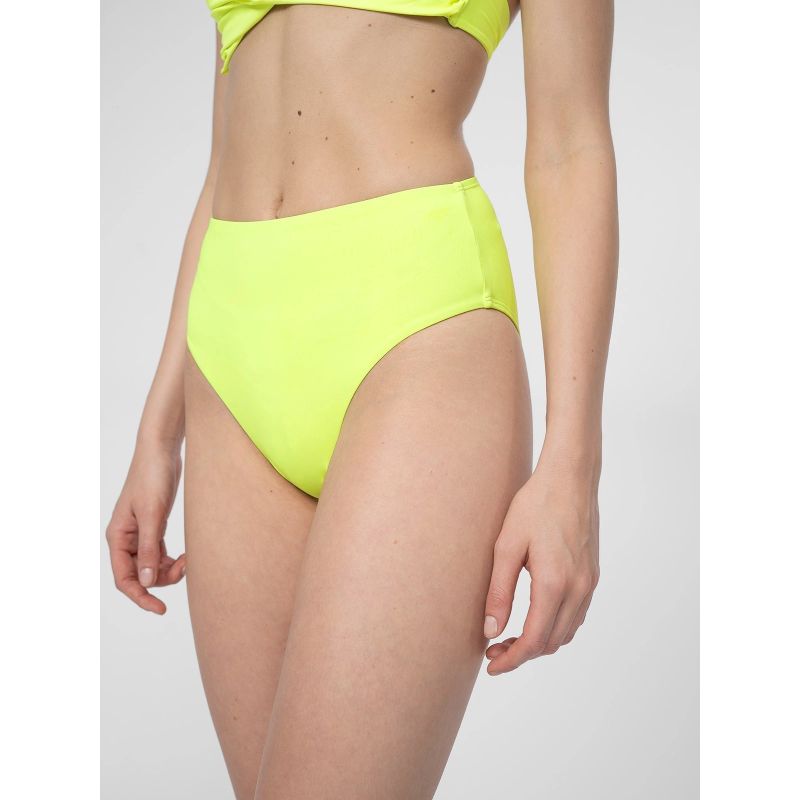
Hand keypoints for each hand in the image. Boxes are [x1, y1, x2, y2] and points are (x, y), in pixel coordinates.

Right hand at [105, 438, 185, 613]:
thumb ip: (149, 548)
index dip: (140, 597)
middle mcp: (125, 538)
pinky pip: (159, 554)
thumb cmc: (153, 478)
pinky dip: (172, 559)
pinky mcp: (154, 526)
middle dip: (161, 580)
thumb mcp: (153, 514)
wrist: (161, 451)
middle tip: (186, 568)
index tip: (160, 609)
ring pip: (151, 566)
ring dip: (169, 570)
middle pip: (139, 575)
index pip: (124, 578)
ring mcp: (140, 533)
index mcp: (118, 537)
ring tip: (189, 560)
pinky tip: (186, 555)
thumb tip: (145, 582)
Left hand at [483, 455, 599, 674]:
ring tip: (509, 636)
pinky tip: (535, 616)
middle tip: (493, 649)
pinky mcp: (592, 575)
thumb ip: (498, 590)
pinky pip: (576, 615)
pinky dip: (555, 626)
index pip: (534, 640)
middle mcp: (578, 588)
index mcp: (554, 583)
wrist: (570, 477)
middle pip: (551, 642)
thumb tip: (490, 630)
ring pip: (566, 631)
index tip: (492, 666)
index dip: (512, 659)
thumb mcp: (506, 545)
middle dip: (522, 653)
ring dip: (540, 641)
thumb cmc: (535, 505)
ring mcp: (589, 582)